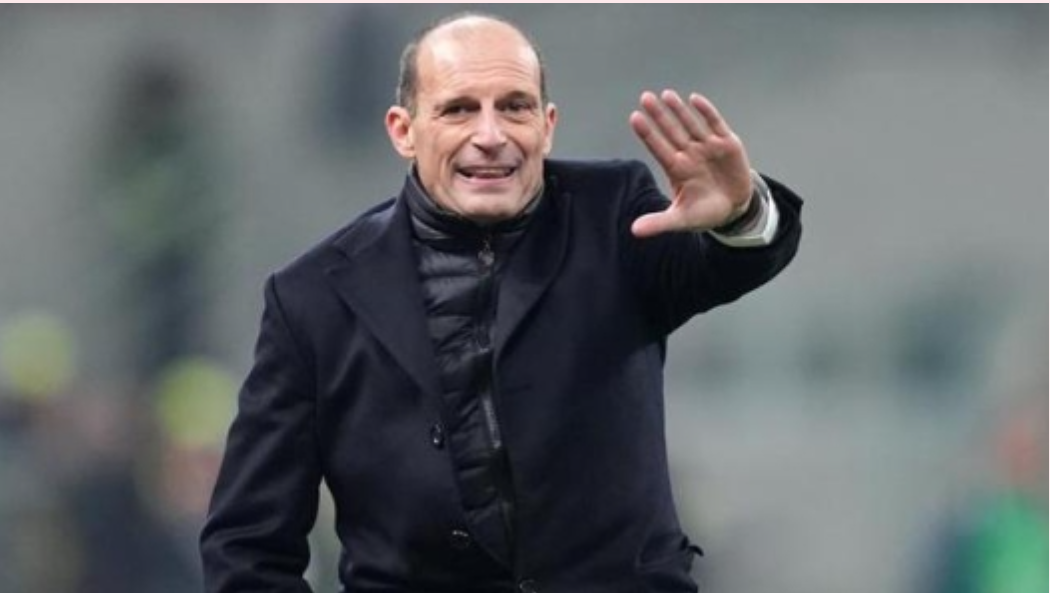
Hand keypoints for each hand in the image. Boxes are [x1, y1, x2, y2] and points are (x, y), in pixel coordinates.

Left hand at [629, 90, 752, 237]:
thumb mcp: (681, 219)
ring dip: (679, 110)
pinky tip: (695, 99)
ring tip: (666, 95)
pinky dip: (707, 112)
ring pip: (691, 124)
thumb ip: (659, 222)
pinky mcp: (727, 144)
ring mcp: (708, 147)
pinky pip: (715, 124)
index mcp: (677, 169)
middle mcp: (689, 154)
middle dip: (659, 116)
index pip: (658, 148)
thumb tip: (634, 231)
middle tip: (645, 98)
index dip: (648, 133)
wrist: (734, 210)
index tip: (635, 117)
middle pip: (671, 131)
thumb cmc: (704, 212)